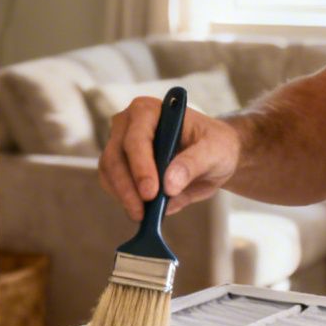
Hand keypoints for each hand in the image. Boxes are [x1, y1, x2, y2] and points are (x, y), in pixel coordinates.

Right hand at [97, 96, 242, 222]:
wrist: (213, 155)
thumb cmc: (215, 145)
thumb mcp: (215, 152)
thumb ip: (193, 164)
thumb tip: (169, 185)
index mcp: (151, 110)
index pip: (137, 138)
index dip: (141, 167)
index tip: (151, 193)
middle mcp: (129, 122)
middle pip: (115, 156)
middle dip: (128, 187)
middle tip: (143, 213)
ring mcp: (120, 142)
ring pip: (109, 171)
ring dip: (123, 196)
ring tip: (143, 216)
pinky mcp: (119, 163)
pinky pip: (111, 183)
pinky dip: (123, 198)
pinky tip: (142, 210)